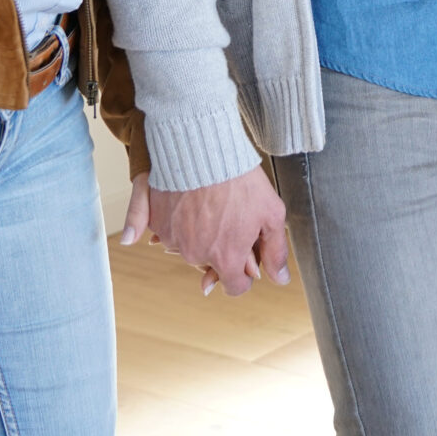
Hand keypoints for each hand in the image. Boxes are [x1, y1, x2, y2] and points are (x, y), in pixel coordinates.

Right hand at [121, 166, 287, 295]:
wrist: (203, 149)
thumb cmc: (240, 179)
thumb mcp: (271, 213)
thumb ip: (276, 251)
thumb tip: (280, 279)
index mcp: (226, 258)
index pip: (234, 287)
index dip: (244, 274)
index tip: (246, 256)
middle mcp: (196, 255)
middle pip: (211, 264)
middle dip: (221, 249)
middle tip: (229, 218)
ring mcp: (173, 239)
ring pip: (190, 247)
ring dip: (199, 235)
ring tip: (211, 205)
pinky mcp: (156, 222)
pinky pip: (170, 232)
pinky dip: (178, 222)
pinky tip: (190, 203)